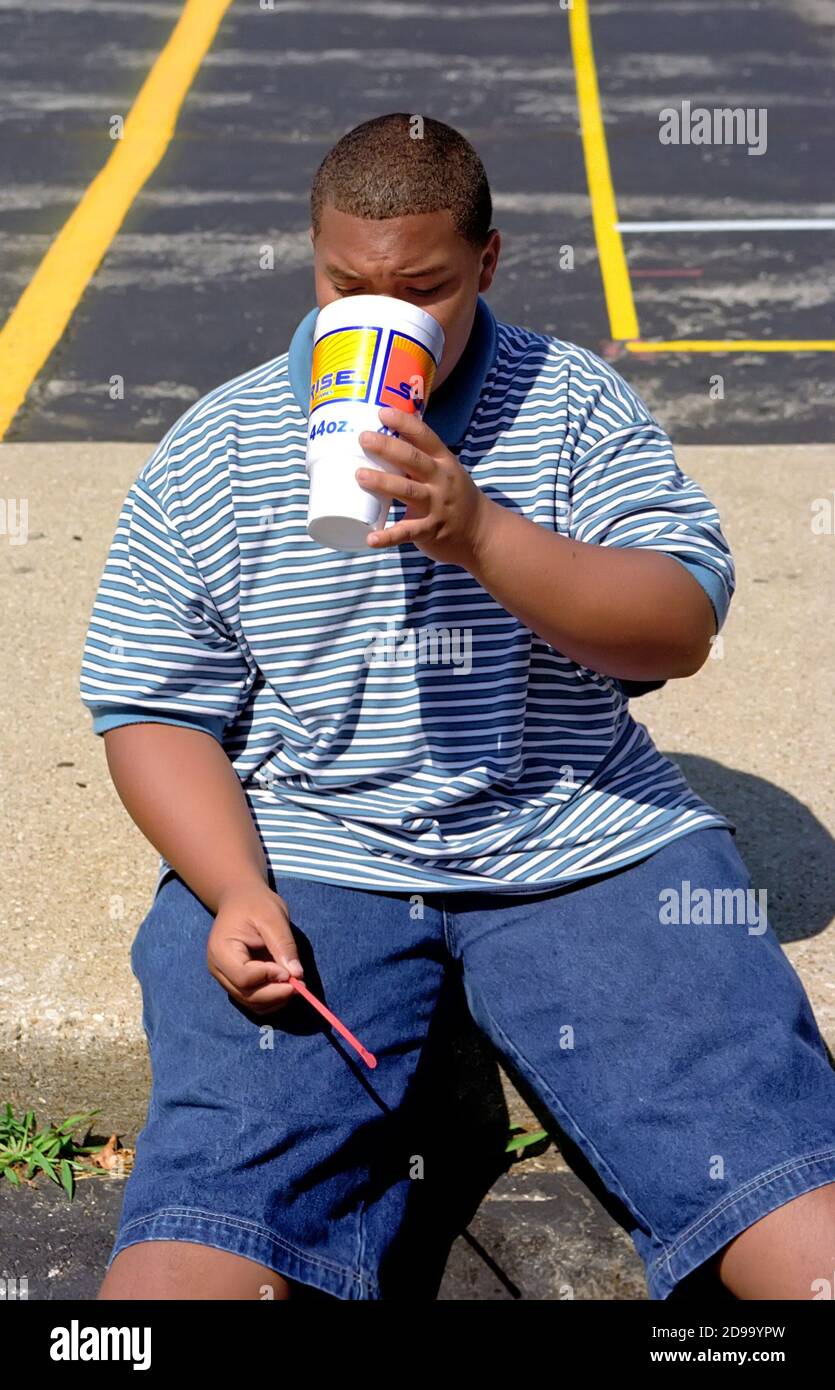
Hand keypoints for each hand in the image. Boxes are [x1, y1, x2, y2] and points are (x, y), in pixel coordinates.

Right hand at [207, 882, 303, 1015]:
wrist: (240, 901)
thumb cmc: (255, 904)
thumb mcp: (273, 917)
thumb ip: (283, 945)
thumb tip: (297, 975)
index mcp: (221, 950)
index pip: (244, 977)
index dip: (269, 978)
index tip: (290, 972)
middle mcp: (218, 969)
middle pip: (246, 995)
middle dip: (275, 994)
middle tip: (300, 985)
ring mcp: (225, 978)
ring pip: (250, 1002)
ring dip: (275, 1000)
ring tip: (296, 985)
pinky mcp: (236, 983)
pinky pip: (253, 1000)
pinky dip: (271, 1000)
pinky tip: (286, 987)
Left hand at [355, 405, 493, 567]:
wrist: (480, 532)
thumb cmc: (453, 496)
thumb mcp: (444, 472)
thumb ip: (418, 460)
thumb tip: (380, 442)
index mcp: (443, 461)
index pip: (425, 436)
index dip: (405, 423)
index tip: (383, 412)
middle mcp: (441, 480)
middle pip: (413, 459)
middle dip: (388, 447)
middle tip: (363, 438)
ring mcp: (437, 506)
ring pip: (408, 491)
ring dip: (384, 482)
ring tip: (360, 475)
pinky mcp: (431, 530)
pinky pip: (408, 532)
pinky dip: (389, 536)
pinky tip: (372, 538)